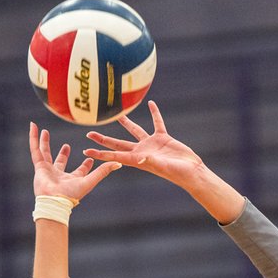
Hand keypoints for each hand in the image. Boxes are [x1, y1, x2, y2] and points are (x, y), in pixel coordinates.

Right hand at [29, 122, 121, 200]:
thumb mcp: (90, 180)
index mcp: (73, 180)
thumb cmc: (72, 194)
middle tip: (67, 145)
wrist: (54, 200)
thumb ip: (103, 171)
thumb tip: (118, 164)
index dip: (85, 165)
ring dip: (45, 143)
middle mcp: (60, 175)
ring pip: (45, 153)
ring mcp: (48, 170)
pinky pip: (35, 149)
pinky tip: (33, 127)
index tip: (90, 158)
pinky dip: (34, 138)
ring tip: (45, 132)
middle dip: (64, 154)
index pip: (80, 171)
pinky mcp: (39, 166)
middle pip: (61, 161)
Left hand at [83, 101, 203, 186]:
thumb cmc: (178, 173)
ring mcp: (151, 144)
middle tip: (89, 133)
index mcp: (138, 159)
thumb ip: (151, 162)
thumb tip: (139, 158)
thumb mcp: (163, 167)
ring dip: (126, 123)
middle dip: (103, 139)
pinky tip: (151, 104)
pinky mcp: (163, 138)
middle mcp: (141, 151)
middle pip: (118, 144)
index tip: (85, 151)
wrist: (191, 172)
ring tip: (117, 115)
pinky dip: (155, 114)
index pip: (114, 155)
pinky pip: (157, 123)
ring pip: (135, 131)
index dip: (99, 153)